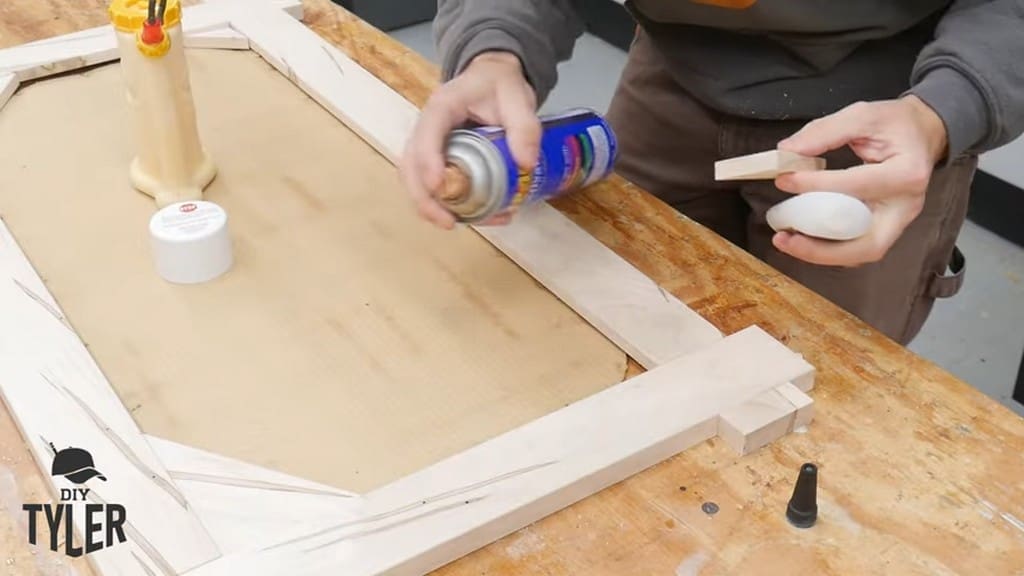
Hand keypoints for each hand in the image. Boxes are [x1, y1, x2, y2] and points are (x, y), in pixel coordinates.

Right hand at [399, 51, 541, 229]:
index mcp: (442, 106)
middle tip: (447, 222)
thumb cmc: (501, 84)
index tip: (440, 187)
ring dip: (430, 206)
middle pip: (411, 165)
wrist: (494, 79)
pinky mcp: (438, 160)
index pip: (427, 134)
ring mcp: (429, 146)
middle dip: (423, 197)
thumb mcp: (518, 96)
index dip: (428, 162)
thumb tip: (526, 164)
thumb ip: (525, 126)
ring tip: (455, 225)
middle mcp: (427, 128)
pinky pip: (432, 185)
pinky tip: (474, 216)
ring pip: (415, 180)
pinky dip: (446, 204)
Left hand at [773, 95, 948, 265]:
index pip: (855, 186)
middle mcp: (906, 205)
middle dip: (821, 248)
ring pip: (861, 252)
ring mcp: (898, 221)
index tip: (784, 180)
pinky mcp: (887, 227)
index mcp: (907, 173)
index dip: (815, 186)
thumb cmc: (897, 124)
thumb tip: (786, 152)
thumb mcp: (863, 115)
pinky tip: (803, 238)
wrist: (923, 133)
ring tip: (788, 241)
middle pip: (866, 244)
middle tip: (784, 238)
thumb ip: (824, 131)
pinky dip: (829, 248)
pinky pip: (857, 246)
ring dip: (821, 254)